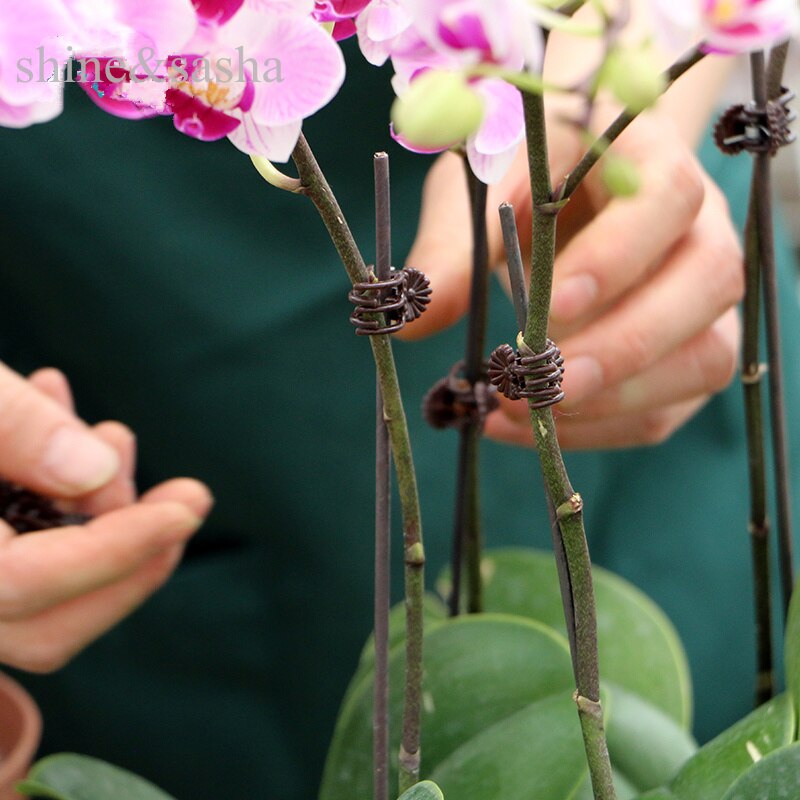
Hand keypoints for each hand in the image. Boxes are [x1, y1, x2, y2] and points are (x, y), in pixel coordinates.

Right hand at [0, 365, 211, 671]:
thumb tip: (96, 472)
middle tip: (181, 494)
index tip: (190, 505)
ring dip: (99, 526)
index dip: (119, 549)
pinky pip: (18, 566)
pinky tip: (66, 432)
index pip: (31, 587)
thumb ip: (9, 428)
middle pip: (49, 623)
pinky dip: (58, 513)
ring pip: (41, 599)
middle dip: (130, 557)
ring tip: (115, 436)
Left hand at [403, 111, 743, 448]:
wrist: (567, 185)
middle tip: (541, 383)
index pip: (669, 197)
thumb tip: (411, 326)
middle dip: (624, 345)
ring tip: (523, 412)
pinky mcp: (686, 354)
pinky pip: (665, 408)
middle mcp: (699, 227)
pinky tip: (527, 429)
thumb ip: (453, 243)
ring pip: (703, 359)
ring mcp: (702, 298)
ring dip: (614, 402)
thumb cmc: (524, 173)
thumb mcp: (480, 185)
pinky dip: (598, 432)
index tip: (552, 307)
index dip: (619, 255)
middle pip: (707, 283)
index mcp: (651, 159)